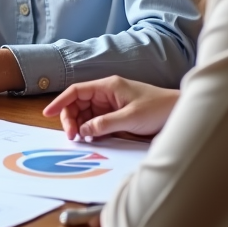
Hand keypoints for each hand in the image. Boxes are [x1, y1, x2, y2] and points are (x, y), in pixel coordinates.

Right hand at [42, 76, 178, 140]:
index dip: (60, 102)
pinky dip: (91, 130)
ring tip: (81, 140)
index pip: (76, 91)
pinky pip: (96, 123)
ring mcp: (111, 105)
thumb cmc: (158, 108)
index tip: (47, 113)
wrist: (180, 113)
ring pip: (86, 115)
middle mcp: (107, 94)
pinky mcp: (117, 116)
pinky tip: (91, 138)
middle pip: (78, 104)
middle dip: (71, 119)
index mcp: (108, 86)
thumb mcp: (130, 117)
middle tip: (72, 137)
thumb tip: (83, 131)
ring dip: (80, 126)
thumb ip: (104, 124)